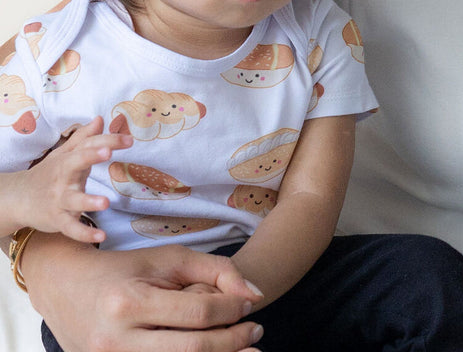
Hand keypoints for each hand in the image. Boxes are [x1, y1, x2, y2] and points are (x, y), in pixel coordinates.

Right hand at [22, 117, 131, 242]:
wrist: (18, 199)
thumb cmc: (48, 174)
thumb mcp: (63, 155)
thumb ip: (83, 138)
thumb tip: (101, 119)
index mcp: (67, 159)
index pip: (88, 146)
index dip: (108, 141)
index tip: (129, 139)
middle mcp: (62, 178)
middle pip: (76, 164)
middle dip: (90, 157)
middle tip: (108, 153)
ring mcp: (59, 200)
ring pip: (73, 201)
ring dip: (88, 202)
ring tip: (105, 203)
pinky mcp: (57, 220)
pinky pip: (71, 228)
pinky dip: (84, 234)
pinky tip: (101, 236)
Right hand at [22, 236, 264, 351]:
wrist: (67, 290)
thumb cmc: (126, 270)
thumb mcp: (170, 259)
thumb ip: (216, 270)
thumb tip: (256, 294)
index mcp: (129, 303)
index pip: (197, 314)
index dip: (232, 310)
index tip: (252, 304)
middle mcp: (115, 341)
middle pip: (190, 350)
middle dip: (232, 343)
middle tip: (257, 331)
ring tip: (246, 351)